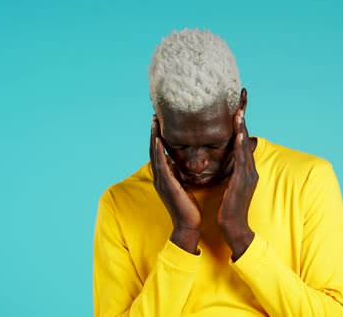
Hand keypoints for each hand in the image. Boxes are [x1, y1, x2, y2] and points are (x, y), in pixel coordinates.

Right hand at [150, 114, 200, 253]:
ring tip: (154, 122)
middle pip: (153, 150)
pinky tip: (158, 140)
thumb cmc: (189, 207)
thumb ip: (180, 174)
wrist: (189, 225)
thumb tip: (181, 162)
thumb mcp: (184, 186)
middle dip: (153, 133)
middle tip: (154, 116)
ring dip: (153, 137)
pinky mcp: (167, 185)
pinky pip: (161, 165)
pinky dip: (158, 151)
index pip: (159, 152)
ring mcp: (161, 181)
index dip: (158, 137)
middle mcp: (160, 177)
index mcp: (164, 177)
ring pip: (154, 154)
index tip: (159, 122)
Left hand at [218, 108, 258, 259]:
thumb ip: (228, 173)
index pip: (242, 144)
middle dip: (242, 122)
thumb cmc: (229, 208)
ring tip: (239, 114)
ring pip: (245, 148)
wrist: (234, 227)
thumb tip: (220, 162)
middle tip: (239, 103)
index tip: (235, 110)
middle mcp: (250, 170)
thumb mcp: (229, 186)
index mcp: (245, 170)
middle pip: (246, 141)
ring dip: (242, 130)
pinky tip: (239, 136)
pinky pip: (242, 161)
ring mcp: (248, 175)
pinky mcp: (243, 182)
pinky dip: (241, 147)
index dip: (239, 127)